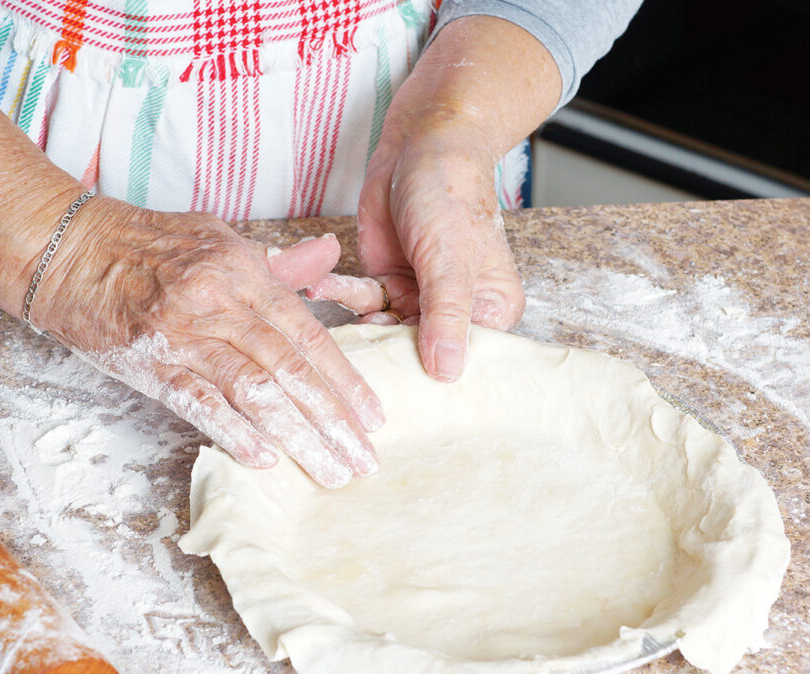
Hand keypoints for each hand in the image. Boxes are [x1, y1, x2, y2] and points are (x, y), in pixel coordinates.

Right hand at [30, 198, 383, 487]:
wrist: (67, 248)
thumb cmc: (148, 246)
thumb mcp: (218, 240)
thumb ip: (276, 261)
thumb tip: (326, 255)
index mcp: (243, 270)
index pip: (307, 334)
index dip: (345, 380)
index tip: (373, 418)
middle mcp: (217, 300)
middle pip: (289, 368)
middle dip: (333, 421)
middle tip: (364, 462)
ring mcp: (181, 332)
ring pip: (253, 390)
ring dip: (298, 436)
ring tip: (330, 471)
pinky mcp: (147, 362)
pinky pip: (197, 401)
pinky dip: (234, 432)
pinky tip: (266, 459)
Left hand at [304, 16, 559, 381]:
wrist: (421, 143)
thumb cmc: (451, 194)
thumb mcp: (449, 260)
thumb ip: (445, 317)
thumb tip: (448, 375)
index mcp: (491, 311)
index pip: (465, 359)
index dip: (434, 378)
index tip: (401, 395)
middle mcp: (457, 312)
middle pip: (422, 352)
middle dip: (388, 355)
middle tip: (350, 369)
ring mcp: (420, 299)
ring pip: (386, 330)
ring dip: (358, 325)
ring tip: (330, 329)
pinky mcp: (387, 282)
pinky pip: (362, 301)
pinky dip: (340, 294)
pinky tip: (319, 286)